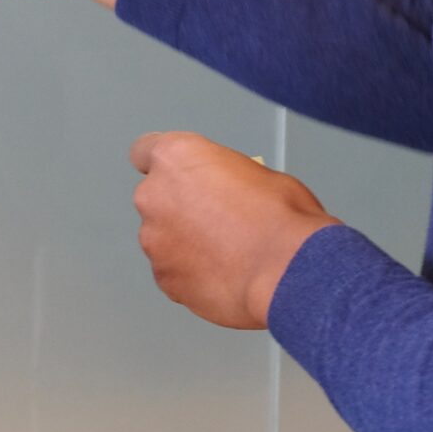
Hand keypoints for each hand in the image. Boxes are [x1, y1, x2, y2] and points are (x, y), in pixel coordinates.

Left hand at [129, 132, 337, 330]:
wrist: (287, 272)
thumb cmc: (281, 220)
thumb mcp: (259, 173)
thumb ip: (223, 177)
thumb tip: (226, 191)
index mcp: (175, 158)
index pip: (144, 151)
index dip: (165, 167)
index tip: (177, 176)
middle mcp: (155, 196)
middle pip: (157, 199)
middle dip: (180, 209)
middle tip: (217, 220)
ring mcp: (155, 241)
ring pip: (164, 239)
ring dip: (185, 244)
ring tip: (226, 253)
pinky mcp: (165, 280)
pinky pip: (173, 272)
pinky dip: (191, 273)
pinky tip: (224, 274)